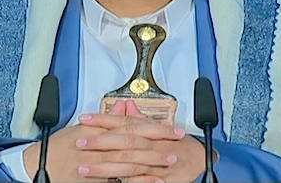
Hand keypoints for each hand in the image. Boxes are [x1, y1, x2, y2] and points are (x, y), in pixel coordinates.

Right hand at [23, 100, 174, 181]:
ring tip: (169, 160)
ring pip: (129, 160)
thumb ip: (105, 120)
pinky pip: (119, 180)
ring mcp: (97, 163)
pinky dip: (137, 180)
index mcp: (97, 130)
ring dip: (151, 160)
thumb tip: (122, 108)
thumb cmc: (57, 148)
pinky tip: (152, 180)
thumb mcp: (80, 128)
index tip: (169, 127)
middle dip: (157, 141)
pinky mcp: (95, 180)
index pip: (130, 124)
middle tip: (175, 141)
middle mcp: (98, 145)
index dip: (153, 125)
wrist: (37, 167)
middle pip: (133, 140)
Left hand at [77, 101, 206, 182]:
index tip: (85, 119)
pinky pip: (141, 181)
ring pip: (128, 163)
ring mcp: (156, 162)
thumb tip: (125, 105)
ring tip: (85, 167)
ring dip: (104, 166)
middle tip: (80, 142)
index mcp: (150, 129)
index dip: (103, 119)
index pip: (123, 121)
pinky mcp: (160, 179)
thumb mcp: (158, 126)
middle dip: (99, 142)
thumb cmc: (179, 142)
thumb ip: (139, 118)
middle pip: (123, 140)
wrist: (200, 158)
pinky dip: (127, 182)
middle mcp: (152, 144)